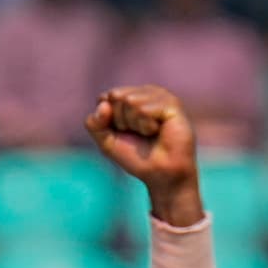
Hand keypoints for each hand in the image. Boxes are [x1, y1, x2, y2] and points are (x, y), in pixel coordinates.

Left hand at [86, 85, 201, 226]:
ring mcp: (161, 96)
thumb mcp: (107, 142)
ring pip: (130, 101)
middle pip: (116, 96)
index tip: (126, 133)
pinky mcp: (172, 104)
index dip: (110, 121)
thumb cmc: (138, 158)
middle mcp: (147, 92)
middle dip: (123, 121)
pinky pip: (144, 109)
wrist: (161, 175)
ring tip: (150, 134)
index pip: (106, 97)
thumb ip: (95, 123)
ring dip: (136, 125)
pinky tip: (159, 132)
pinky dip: (146, 126)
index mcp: (134, 95)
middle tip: (140, 135)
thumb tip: (103, 104)